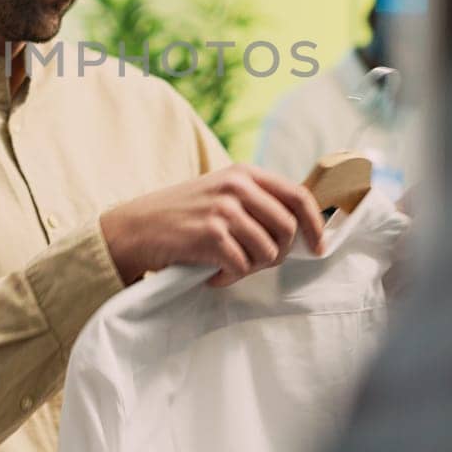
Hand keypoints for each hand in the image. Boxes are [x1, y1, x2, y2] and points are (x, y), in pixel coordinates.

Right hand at [99, 164, 325, 287]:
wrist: (134, 228)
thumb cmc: (180, 216)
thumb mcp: (220, 193)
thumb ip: (255, 201)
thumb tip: (301, 228)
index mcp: (244, 173)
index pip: (298, 195)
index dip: (315, 225)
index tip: (318, 247)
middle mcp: (236, 186)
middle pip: (287, 229)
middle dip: (278, 255)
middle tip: (254, 263)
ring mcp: (223, 209)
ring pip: (267, 252)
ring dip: (250, 269)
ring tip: (227, 266)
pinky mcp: (210, 234)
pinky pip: (241, 267)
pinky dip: (228, 278)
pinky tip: (210, 274)